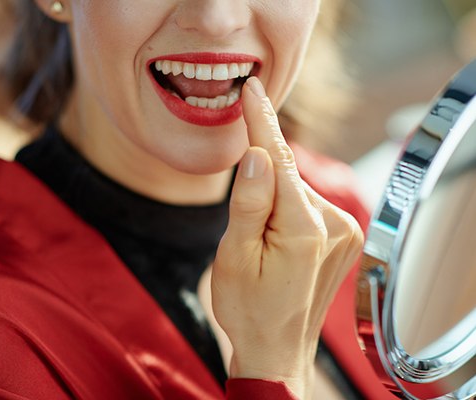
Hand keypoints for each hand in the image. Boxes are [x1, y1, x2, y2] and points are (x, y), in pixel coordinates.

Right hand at [211, 77, 363, 397]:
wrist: (277, 349)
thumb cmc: (248, 308)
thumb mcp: (234, 256)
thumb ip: (249, 202)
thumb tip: (257, 154)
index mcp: (303, 229)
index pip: (279, 159)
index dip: (260, 122)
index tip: (252, 89)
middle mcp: (335, 224)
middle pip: (287, 176)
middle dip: (259, 181)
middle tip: (242, 227)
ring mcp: (345, 231)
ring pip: (296, 190)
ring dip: (273, 200)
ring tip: (259, 245)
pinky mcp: (344, 237)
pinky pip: (307, 205)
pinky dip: (287, 209)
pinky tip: (276, 240)